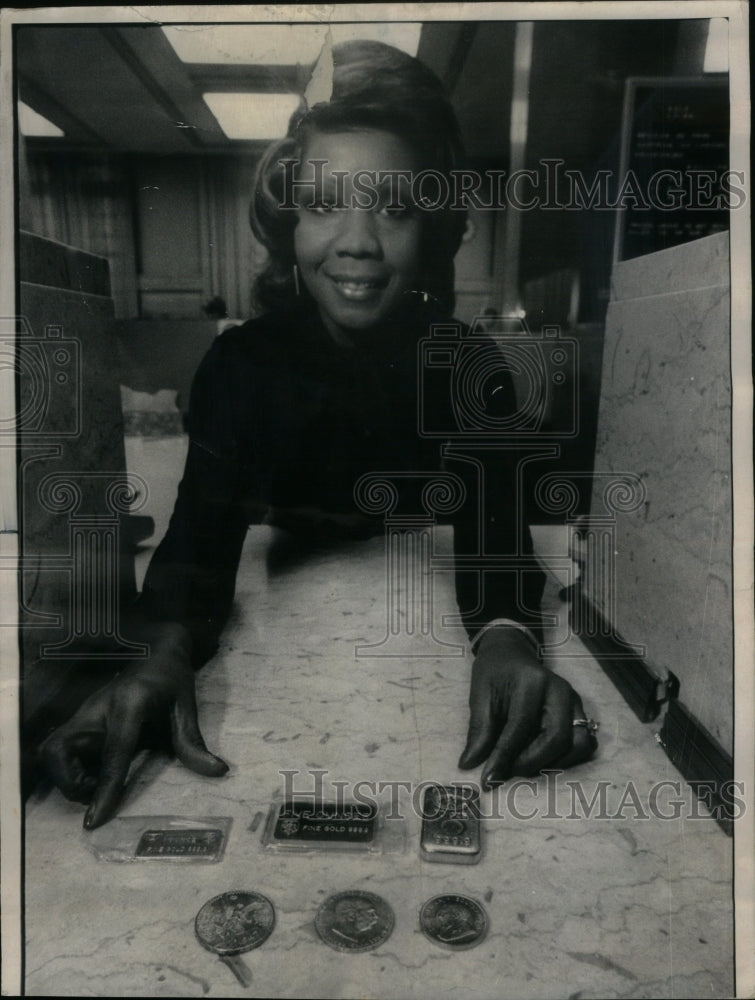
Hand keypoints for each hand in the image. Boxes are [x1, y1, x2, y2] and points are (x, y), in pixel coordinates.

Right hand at [39, 623, 227, 828]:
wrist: (153, 650)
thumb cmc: (170, 679)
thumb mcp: (186, 706)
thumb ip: (193, 741)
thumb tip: (218, 771)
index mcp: (129, 703)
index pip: (114, 750)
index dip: (105, 787)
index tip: (95, 819)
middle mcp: (96, 709)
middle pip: (58, 752)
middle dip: (71, 783)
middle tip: (101, 791)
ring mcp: (81, 715)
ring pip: (50, 753)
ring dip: (67, 778)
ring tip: (99, 782)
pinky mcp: (76, 722)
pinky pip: (58, 752)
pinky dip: (70, 770)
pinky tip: (96, 771)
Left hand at [458, 627, 596, 788]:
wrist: (512, 654)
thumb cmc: (494, 673)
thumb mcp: (479, 695)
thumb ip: (478, 730)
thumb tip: (469, 764)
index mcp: (532, 681)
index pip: (521, 725)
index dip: (505, 756)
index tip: (489, 779)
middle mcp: (560, 691)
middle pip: (558, 738)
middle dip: (533, 763)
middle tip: (508, 772)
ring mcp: (574, 702)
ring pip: (579, 744)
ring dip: (553, 763)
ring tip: (524, 764)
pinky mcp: (580, 713)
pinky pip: (583, 744)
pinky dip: (565, 759)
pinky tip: (540, 759)